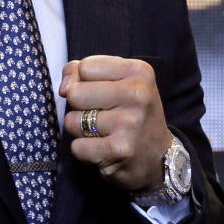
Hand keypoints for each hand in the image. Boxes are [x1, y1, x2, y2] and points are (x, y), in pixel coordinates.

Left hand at [60, 55, 173, 192]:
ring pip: (72, 121)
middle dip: (79, 106)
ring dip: (80, 130)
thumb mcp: (119, 82)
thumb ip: (84, 73)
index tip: (100, 92)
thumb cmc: (131, 114)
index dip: (84, 81)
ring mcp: (129, 123)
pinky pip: (77, 147)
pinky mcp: (119, 150)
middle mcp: (137, 94)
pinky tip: (103, 149)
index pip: (85, 66)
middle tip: (101, 114)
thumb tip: (64, 88)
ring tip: (103, 132)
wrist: (159, 157)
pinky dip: (84, 151)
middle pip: (75, 92)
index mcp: (139, 72)